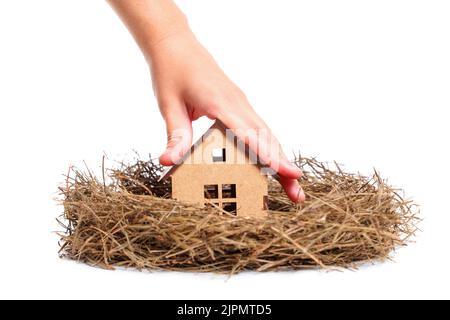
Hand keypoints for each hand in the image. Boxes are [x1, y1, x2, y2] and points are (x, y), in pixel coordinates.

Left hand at [150, 31, 304, 202]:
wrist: (175, 44)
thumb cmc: (171, 72)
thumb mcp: (169, 105)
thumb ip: (176, 136)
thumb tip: (168, 162)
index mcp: (221, 103)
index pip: (251, 135)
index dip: (271, 157)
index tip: (291, 174)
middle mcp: (238, 103)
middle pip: (268, 138)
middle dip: (284, 167)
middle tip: (297, 194)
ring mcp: (241, 103)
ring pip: (267, 134)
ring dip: (280, 159)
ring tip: (291, 184)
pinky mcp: (238, 104)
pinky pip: (259, 128)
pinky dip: (269, 147)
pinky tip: (272, 162)